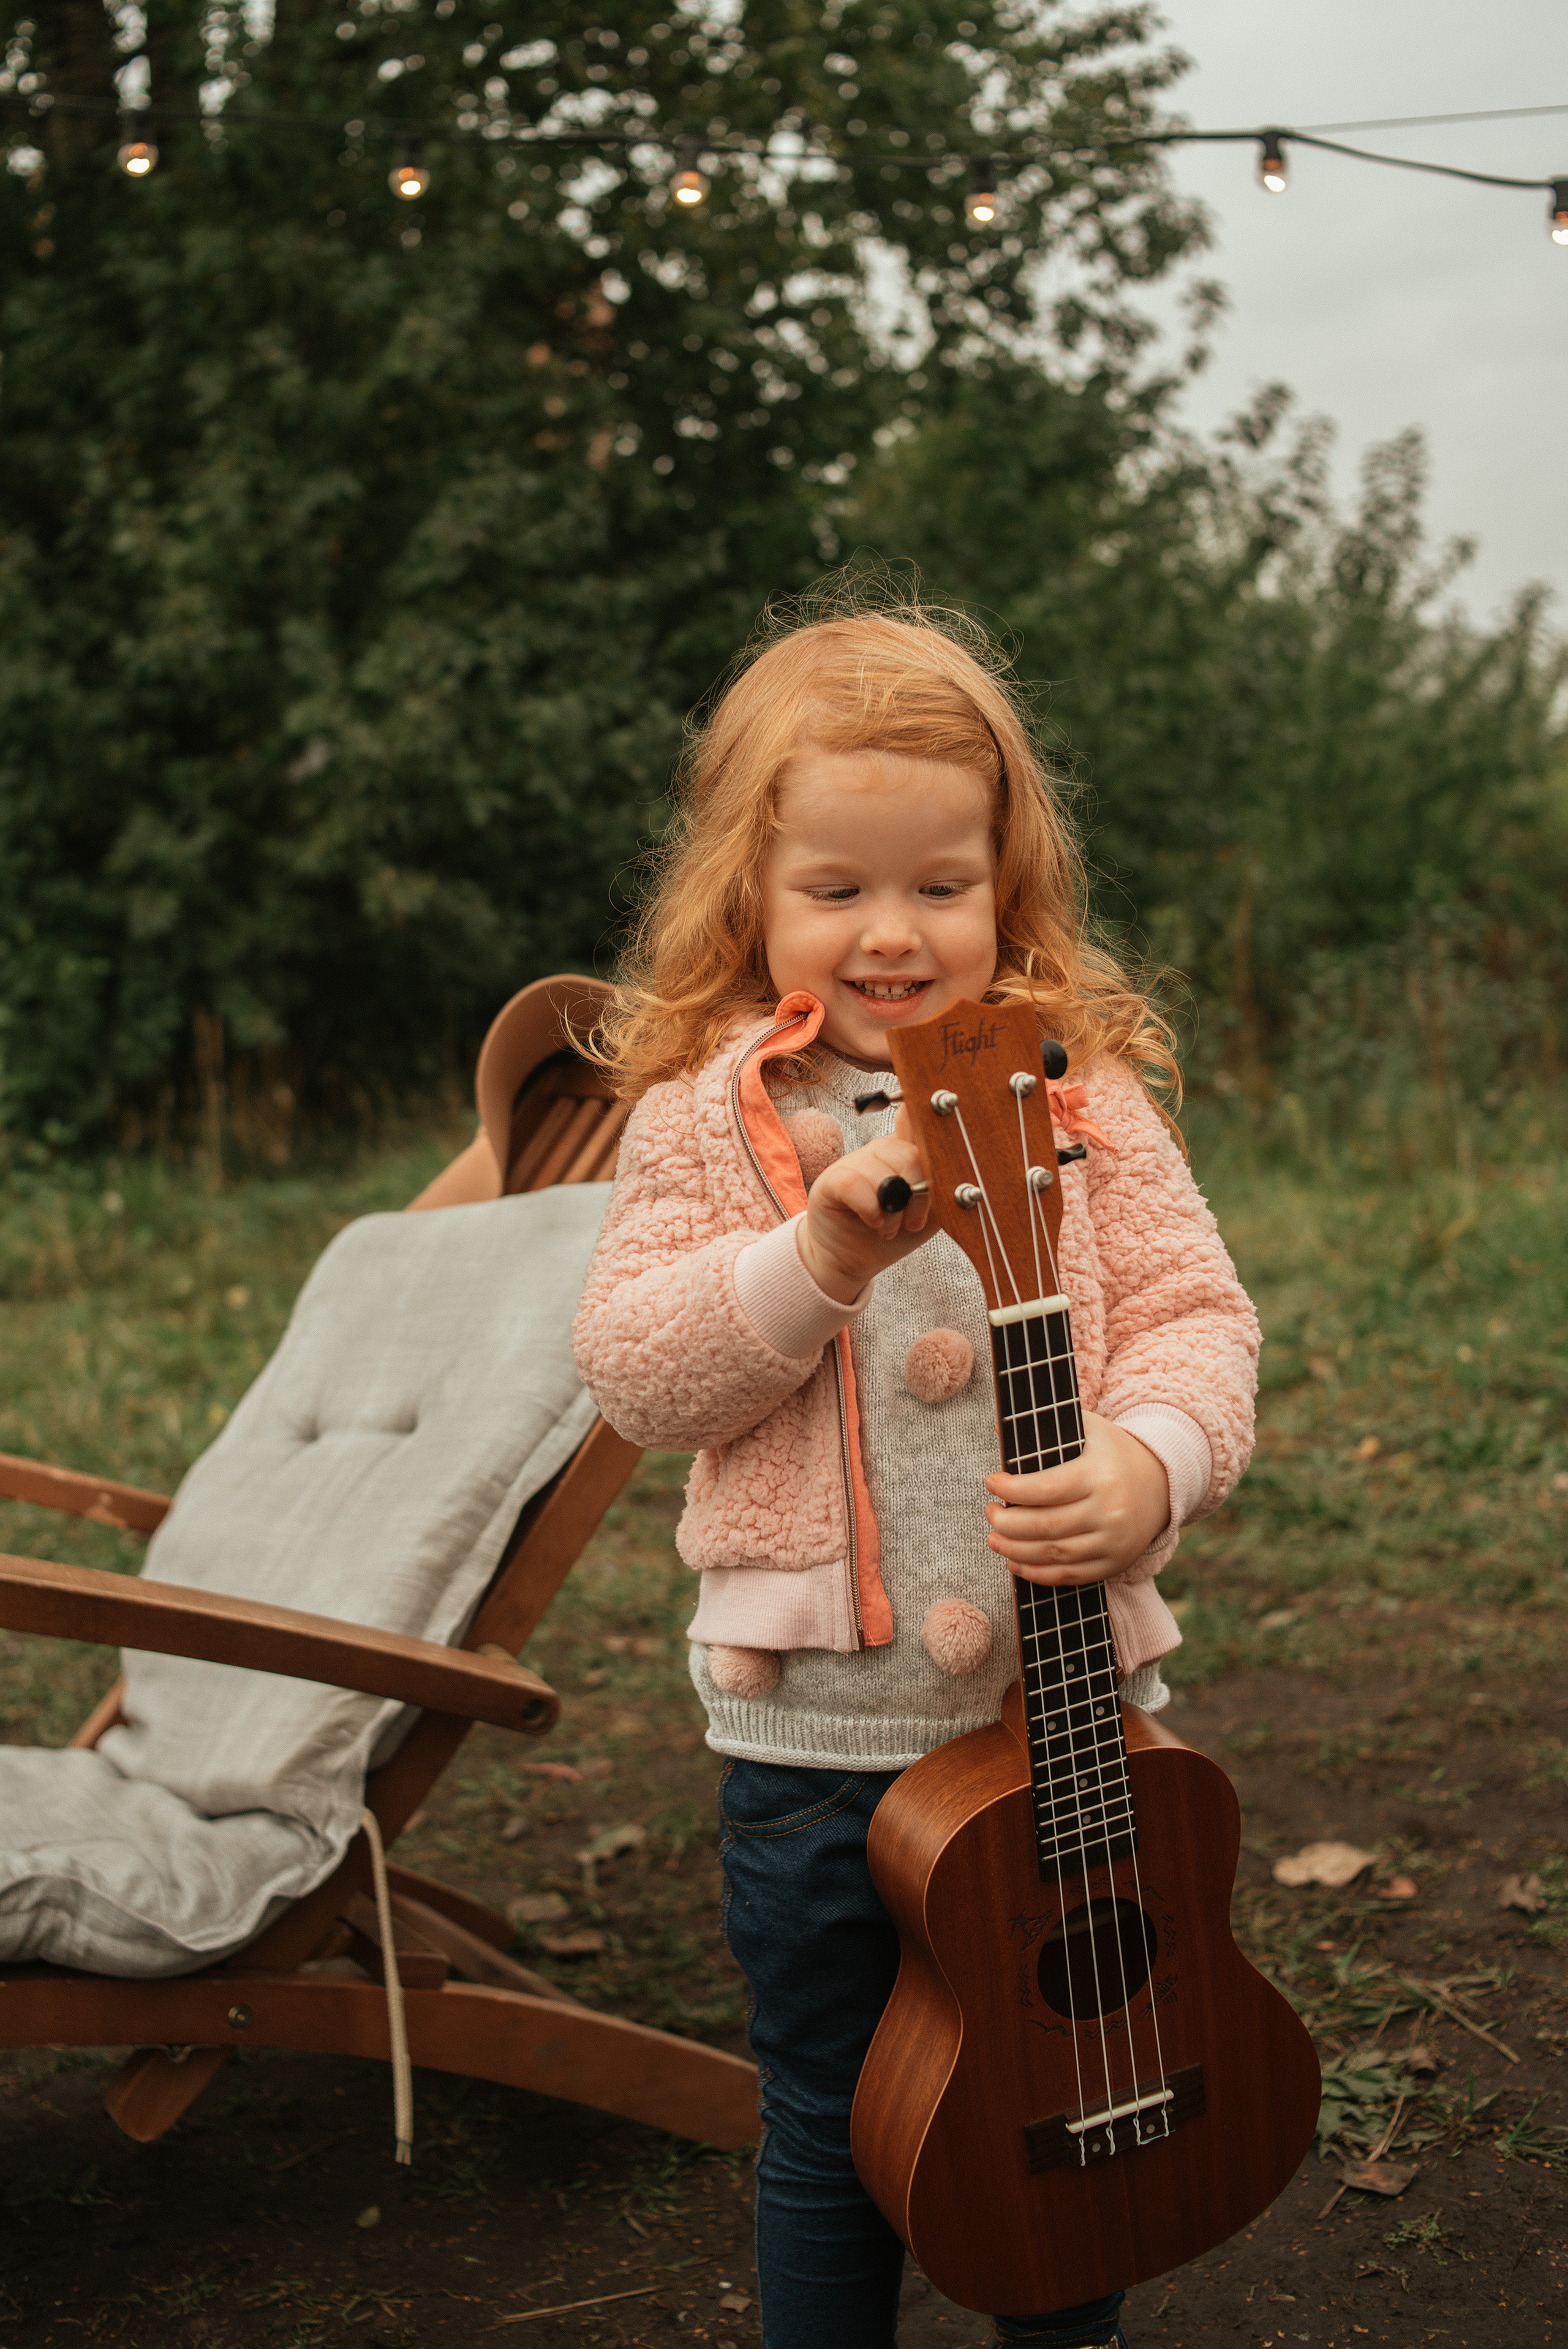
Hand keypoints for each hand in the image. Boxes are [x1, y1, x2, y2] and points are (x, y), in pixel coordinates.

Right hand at [795, 1113, 933, 1303]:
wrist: (853, 1260)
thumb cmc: (892, 1235)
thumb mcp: (930, 1215)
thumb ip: (944, 1191)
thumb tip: (958, 1173)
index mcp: (909, 1154)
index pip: (921, 1122)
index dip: (930, 1127)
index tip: (943, 1143)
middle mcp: (883, 1150)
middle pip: (911, 1156)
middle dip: (918, 1196)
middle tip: (912, 1221)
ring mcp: (855, 1161)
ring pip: (885, 1173)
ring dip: (892, 1212)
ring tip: (888, 1228)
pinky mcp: (832, 1178)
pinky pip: (855, 1183)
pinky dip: (870, 1209)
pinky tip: (873, 1222)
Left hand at [983, 1412, 1169, 1586]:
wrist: (1161, 1482)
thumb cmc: (1112, 1452)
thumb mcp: (1087, 1429)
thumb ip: (1046, 1428)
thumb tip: (999, 1430)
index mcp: (1099, 1475)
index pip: (1046, 1489)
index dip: (1011, 1490)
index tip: (992, 1483)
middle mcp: (1109, 1511)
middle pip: (1046, 1526)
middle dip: (1007, 1523)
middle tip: (989, 1513)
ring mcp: (1113, 1541)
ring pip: (1054, 1554)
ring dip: (1015, 1550)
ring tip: (994, 1537)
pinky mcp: (1114, 1563)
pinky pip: (1070, 1576)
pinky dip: (1037, 1574)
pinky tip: (1015, 1562)